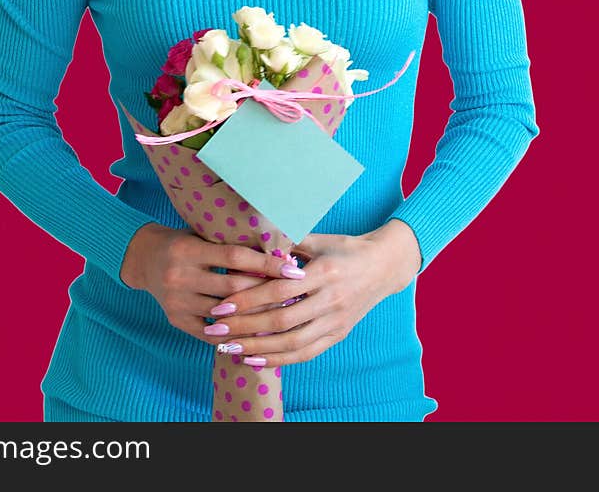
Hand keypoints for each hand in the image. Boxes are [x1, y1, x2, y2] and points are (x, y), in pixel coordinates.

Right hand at [119, 222, 305, 341]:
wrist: (144, 258)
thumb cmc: (185, 242)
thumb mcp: (202, 234)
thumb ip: (231, 241)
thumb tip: (278, 247)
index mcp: (189, 249)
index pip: (235, 256)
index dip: (267, 263)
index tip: (293, 269)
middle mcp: (179, 275)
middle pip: (232, 287)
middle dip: (266, 291)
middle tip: (294, 294)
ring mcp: (176, 301)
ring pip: (224, 313)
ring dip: (255, 315)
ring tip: (282, 315)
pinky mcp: (175, 320)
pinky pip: (210, 333)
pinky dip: (234, 333)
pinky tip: (255, 332)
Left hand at [200, 220, 422, 367]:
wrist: (384, 265)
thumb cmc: (345, 247)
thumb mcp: (318, 239)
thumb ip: (287, 242)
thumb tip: (251, 241)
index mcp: (324, 272)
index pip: (279, 290)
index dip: (249, 300)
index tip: (221, 305)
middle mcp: (331, 299)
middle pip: (281, 320)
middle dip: (244, 328)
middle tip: (214, 331)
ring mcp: (336, 320)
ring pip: (292, 343)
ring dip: (257, 349)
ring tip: (228, 349)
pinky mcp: (338, 334)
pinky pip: (305, 353)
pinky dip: (278, 360)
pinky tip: (254, 360)